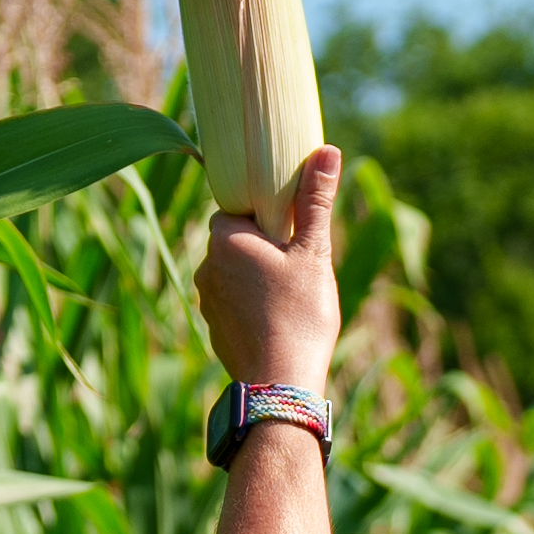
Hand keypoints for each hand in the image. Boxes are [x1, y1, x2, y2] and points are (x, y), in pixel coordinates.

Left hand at [197, 145, 345, 388]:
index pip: (235, 209)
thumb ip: (315, 201)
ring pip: (232, 275)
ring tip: (290, 296)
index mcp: (225, 240)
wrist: (280, 382)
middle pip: (234, 242)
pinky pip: (232, 305)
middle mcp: (206, 267)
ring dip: (255, 277)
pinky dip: (251, 307)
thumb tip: (327, 150)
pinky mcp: (214, 331)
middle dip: (260, 247)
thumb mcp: (314, 252)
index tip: (288, 230)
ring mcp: (207, 302)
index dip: (262, 216)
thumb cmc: (299, 313)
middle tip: (296, 263)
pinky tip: (278, 321)